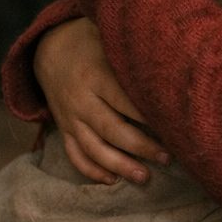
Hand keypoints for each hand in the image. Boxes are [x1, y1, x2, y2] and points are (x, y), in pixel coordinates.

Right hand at [34, 17, 169, 184]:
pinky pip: (75, 155)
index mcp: (95, 76)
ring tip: (144, 177)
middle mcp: (81, 100)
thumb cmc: (90, 42)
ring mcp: (70, 118)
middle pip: (112, 130)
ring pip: (93, 149)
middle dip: (140, 147)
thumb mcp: (108, 40)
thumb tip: (172, 58)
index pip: (125, 101)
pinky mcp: (64, 129)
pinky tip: (112, 181)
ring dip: (119, 166)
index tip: (173, 127)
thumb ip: (132, 54)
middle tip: (167, 158)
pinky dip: (92, 171)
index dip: (149, 116)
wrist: (48, 49)